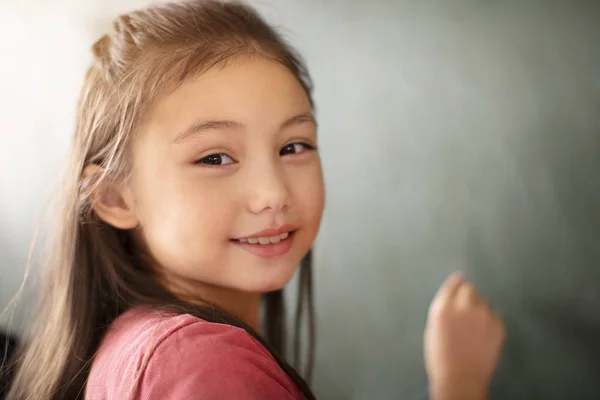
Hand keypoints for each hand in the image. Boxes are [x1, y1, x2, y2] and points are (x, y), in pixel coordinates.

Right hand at [425, 272, 504, 399]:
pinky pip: (493, 315)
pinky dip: (488, 321)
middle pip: (470, 289)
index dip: (456, 282)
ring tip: (471, 329)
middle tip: (464, 311)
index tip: (459, 279)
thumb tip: (453, 294)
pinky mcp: (497, 325)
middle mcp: (463, 307)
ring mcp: (482, 316)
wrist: (460, 379)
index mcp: (443, 308)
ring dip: (478, 309)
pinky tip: (480, 336)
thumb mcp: (432, 328)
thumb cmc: (442, 358)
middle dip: (467, 296)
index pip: (453, 284)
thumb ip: (443, 308)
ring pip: (482, 302)